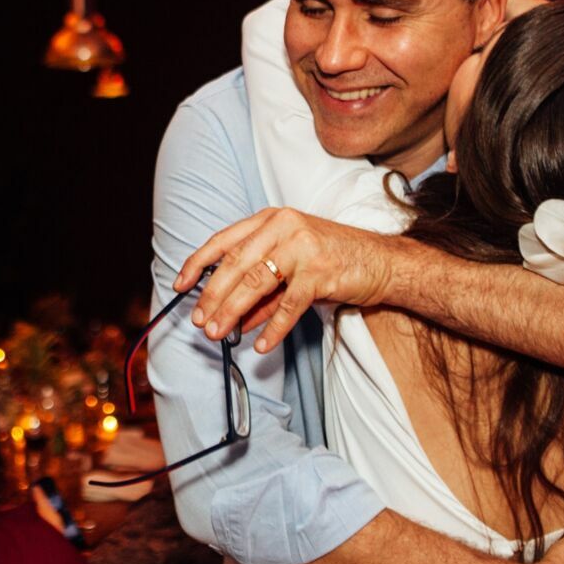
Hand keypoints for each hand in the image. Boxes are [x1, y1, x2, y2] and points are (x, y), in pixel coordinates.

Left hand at [175, 207, 402, 352]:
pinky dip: (272, 327)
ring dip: (233, 312)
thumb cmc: (333, 261)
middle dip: (212, 296)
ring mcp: (302, 247)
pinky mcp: (320, 271)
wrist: (382, 262)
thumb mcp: (292, 266)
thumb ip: (261, 289)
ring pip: (255, 283)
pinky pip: (288, 305)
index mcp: (271, 219)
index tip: (180, 285)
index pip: (224, 240)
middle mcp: (283, 226)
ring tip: (219, 332)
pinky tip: (261, 345)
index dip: (198, 263)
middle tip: (199, 321)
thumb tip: (233, 318)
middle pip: (235, 264)